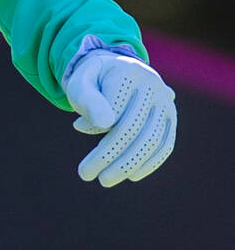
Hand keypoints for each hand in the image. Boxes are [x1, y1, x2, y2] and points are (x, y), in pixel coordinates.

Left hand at [63, 51, 175, 186]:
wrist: (115, 69)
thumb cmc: (93, 80)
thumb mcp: (80, 82)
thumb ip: (87, 99)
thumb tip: (103, 125)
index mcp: (128, 72)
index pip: (115, 107)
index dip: (96, 123)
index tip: (77, 127)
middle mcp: (153, 86)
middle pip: (131, 128)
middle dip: (107, 155)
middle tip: (85, 174)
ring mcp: (165, 104)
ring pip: (150, 140)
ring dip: (128, 164)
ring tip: (105, 179)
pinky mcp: (171, 119)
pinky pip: (165, 145)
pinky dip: (150, 163)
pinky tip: (132, 176)